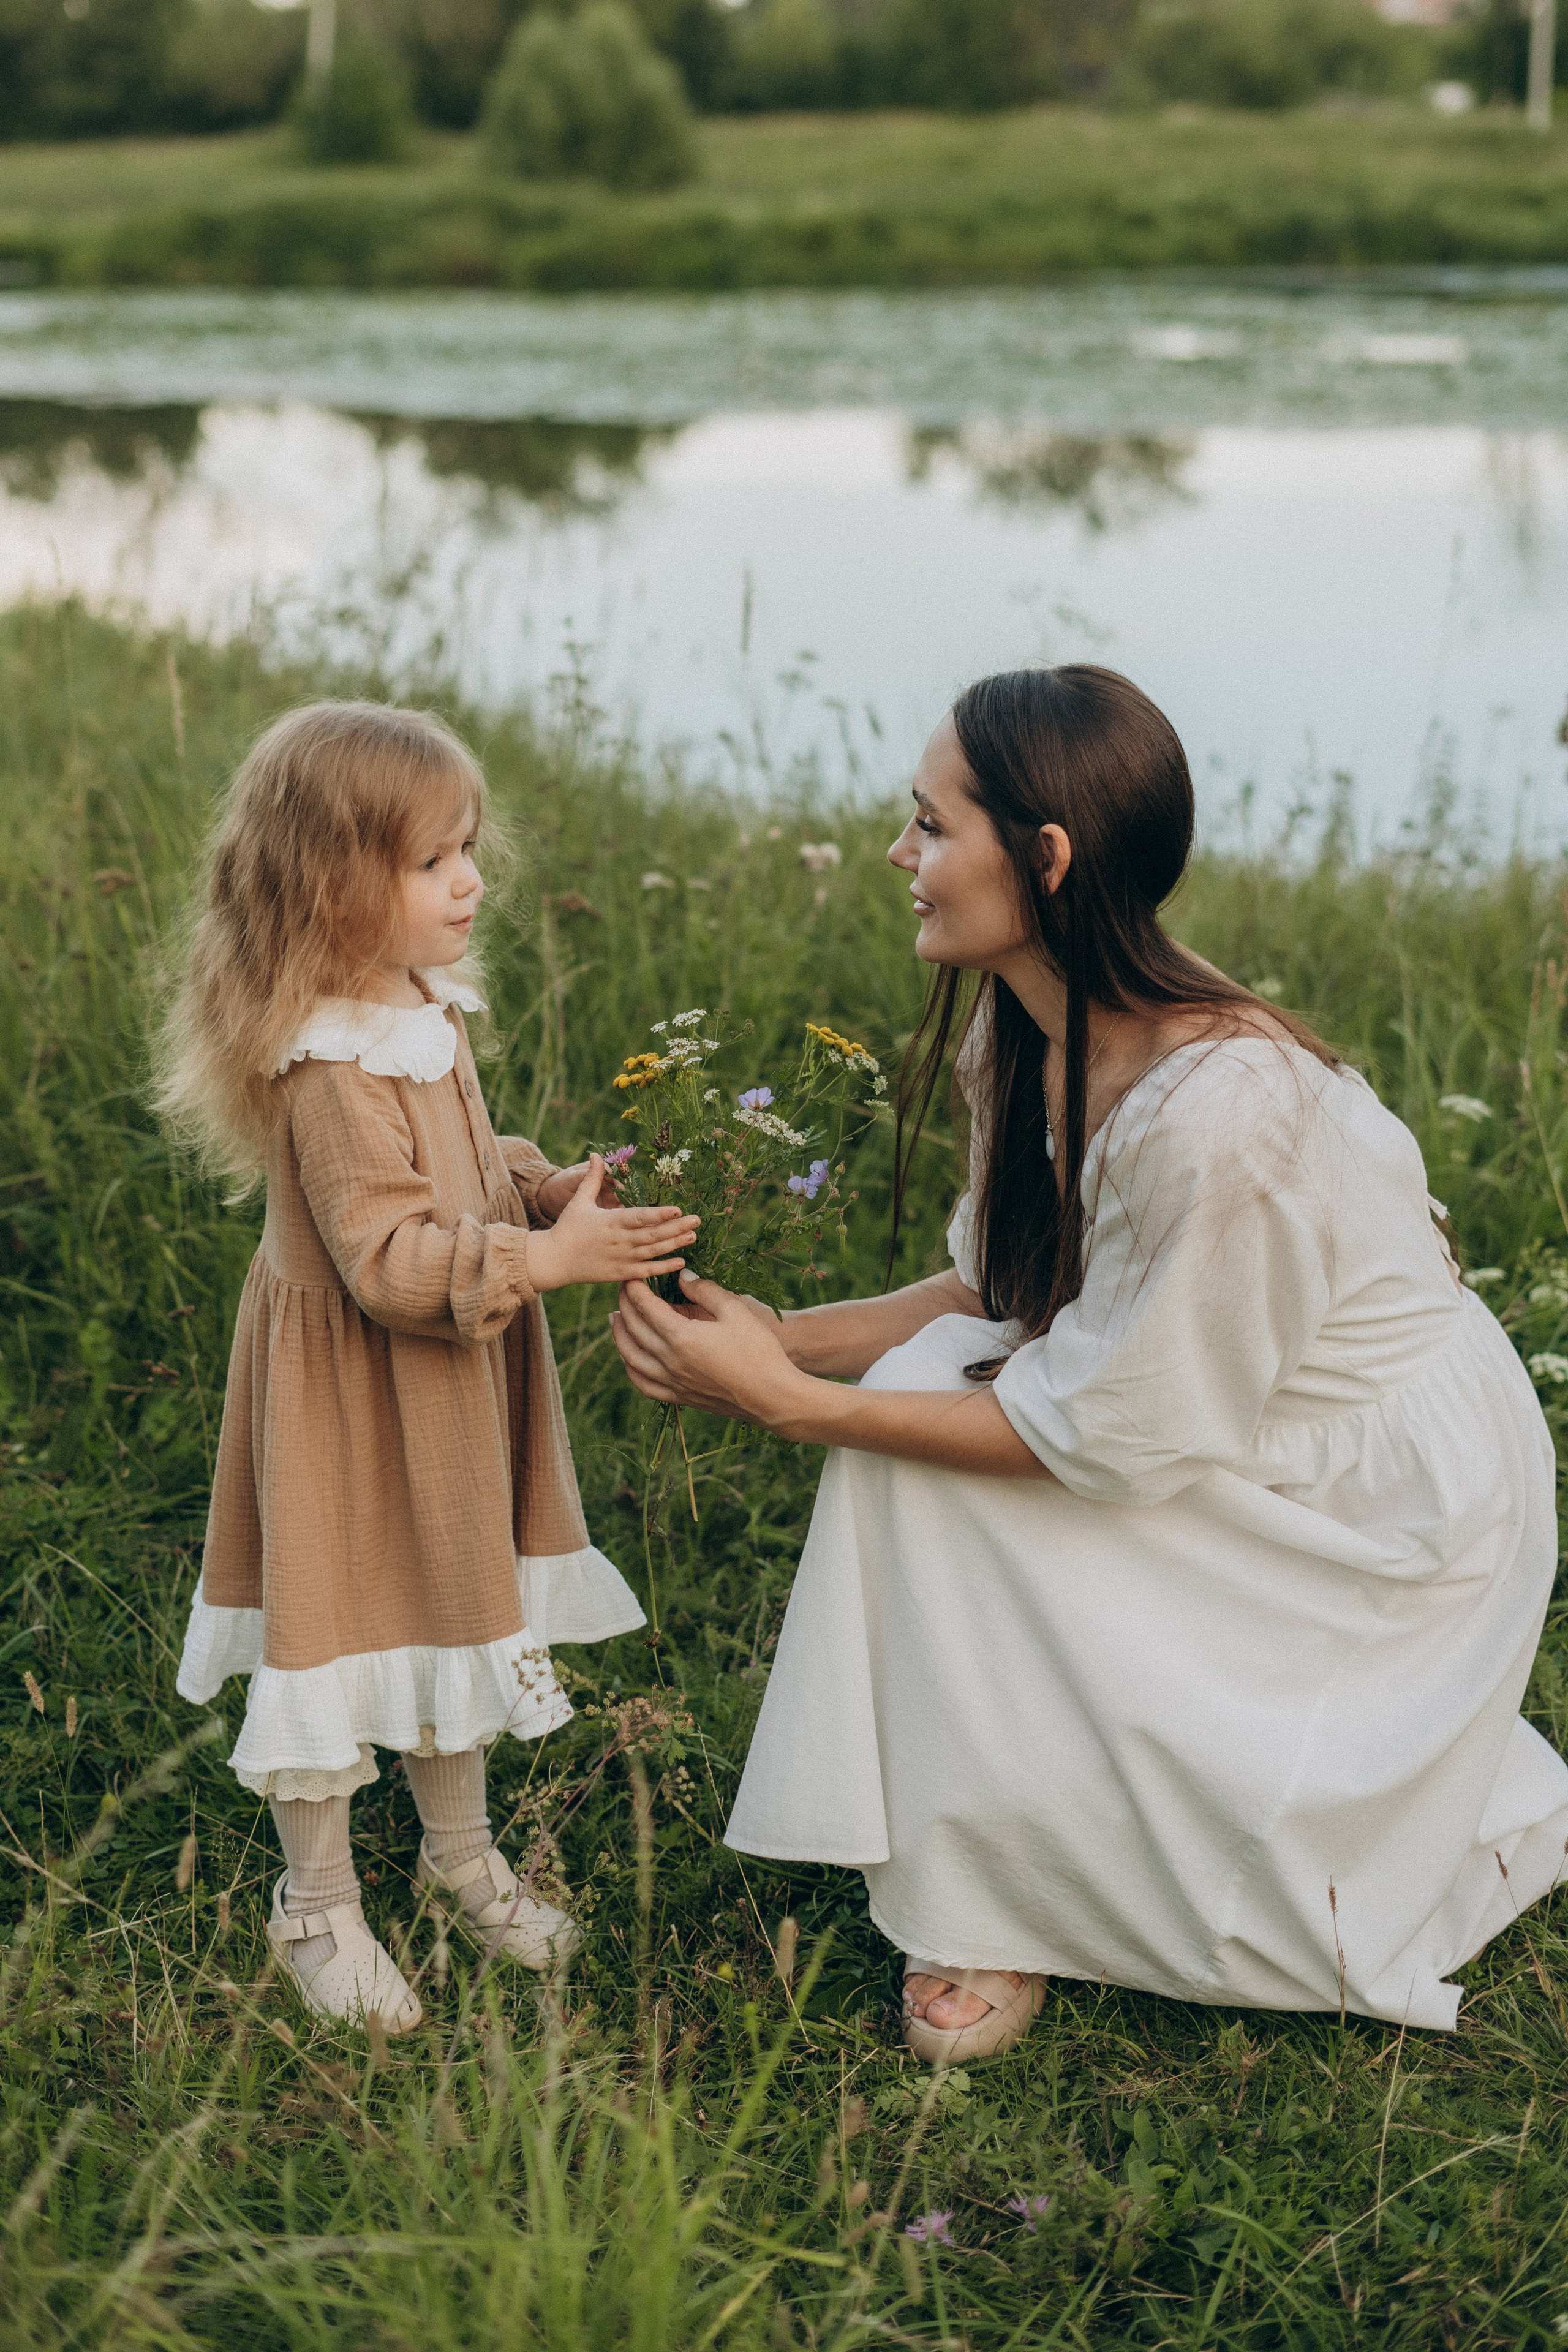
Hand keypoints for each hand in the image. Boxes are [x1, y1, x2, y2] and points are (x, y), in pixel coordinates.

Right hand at [524, 1158, 698, 1293]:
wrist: (554, 1260)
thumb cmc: (567, 1228)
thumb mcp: (579, 1201)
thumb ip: (592, 1178)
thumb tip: (596, 1154)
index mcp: (611, 1221)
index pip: (640, 1217)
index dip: (660, 1214)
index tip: (678, 1209)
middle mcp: (619, 1241)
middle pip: (653, 1234)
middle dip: (677, 1227)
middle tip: (697, 1220)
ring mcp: (621, 1259)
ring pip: (653, 1252)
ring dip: (675, 1244)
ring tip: (693, 1236)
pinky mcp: (621, 1274)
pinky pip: (646, 1272)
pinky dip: (664, 1268)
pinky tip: (681, 1261)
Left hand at [611, 1272, 809, 1427]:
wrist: (773, 1397)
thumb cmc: (759, 1350)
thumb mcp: (736, 1311)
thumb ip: (705, 1290)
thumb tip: (683, 1275)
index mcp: (681, 1337)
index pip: (645, 1306)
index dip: (635, 1287)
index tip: (633, 1273)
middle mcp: (669, 1361)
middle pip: (633, 1329)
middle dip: (624, 1305)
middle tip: (623, 1288)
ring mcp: (672, 1382)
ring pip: (631, 1358)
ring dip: (619, 1335)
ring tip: (615, 1319)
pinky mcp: (680, 1397)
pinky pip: (643, 1384)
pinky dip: (630, 1367)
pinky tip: (631, 1358)